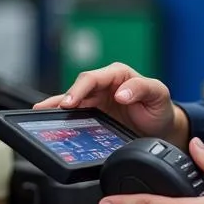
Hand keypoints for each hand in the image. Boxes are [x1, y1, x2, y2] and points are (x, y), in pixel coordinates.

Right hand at [34, 62, 187, 147]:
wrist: (161, 129)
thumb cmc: (159, 107)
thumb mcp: (158, 94)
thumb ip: (142, 88)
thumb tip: (121, 92)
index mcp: (118, 74)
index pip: (93, 78)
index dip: (80, 89)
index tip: (71, 101)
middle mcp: (104, 85)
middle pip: (79, 88)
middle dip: (64, 97)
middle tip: (54, 109)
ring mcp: (97, 100)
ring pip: (72, 99)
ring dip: (57, 105)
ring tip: (41, 111)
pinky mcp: (93, 114)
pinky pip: (75, 113)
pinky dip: (62, 116)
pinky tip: (49, 119)